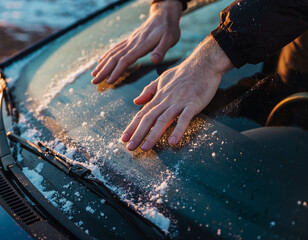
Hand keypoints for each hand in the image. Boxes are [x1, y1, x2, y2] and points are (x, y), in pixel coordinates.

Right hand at [91, 1, 182, 84]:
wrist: (164, 15)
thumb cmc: (168, 29)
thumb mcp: (169, 39)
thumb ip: (161, 50)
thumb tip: (155, 60)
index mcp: (141, 45)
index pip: (125, 60)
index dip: (116, 71)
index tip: (108, 81)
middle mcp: (132, 43)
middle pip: (115, 58)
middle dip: (104, 71)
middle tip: (94, 82)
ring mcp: (129, 41)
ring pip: (112, 54)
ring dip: (102, 65)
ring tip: (94, 74)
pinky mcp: (130, 40)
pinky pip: (115, 49)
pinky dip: (106, 56)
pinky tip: (101, 61)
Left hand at [121, 36, 233, 150]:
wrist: (203, 63)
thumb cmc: (183, 72)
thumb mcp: (162, 79)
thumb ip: (149, 90)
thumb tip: (136, 101)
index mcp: (158, 96)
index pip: (142, 114)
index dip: (132, 127)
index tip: (124, 138)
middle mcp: (166, 100)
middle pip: (149, 119)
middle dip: (138, 134)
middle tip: (129, 147)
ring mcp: (179, 102)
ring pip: (163, 120)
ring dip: (152, 135)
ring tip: (145, 148)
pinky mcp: (193, 104)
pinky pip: (184, 118)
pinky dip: (178, 130)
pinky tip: (173, 142)